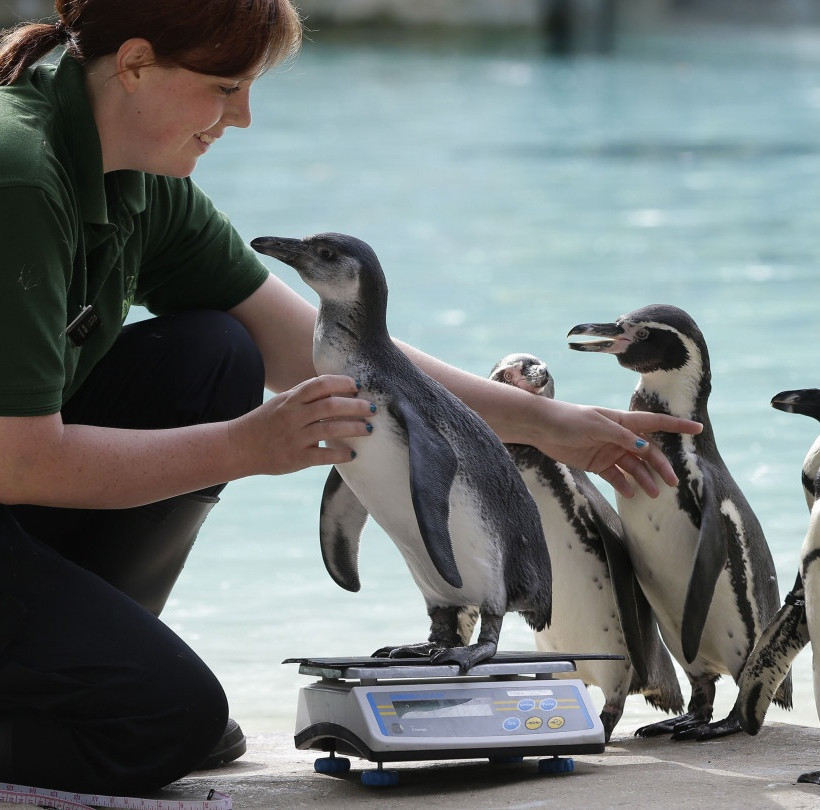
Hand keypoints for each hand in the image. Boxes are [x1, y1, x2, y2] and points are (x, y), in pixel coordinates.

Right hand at [230, 375, 374, 475]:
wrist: (239, 446)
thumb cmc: (266, 422)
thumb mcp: (282, 402)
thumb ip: (305, 396)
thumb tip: (337, 389)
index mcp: (291, 399)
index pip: (320, 384)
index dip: (341, 382)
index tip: (357, 384)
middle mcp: (293, 416)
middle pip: (330, 405)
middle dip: (355, 405)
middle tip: (373, 408)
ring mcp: (295, 437)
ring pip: (330, 428)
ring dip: (354, 428)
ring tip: (368, 429)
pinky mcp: (296, 458)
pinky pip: (324, 455)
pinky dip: (341, 454)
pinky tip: (352, 454)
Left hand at [532, 400, 702, 497]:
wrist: (542, 428)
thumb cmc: (569, 419)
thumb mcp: (597, 425)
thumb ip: (622, 437)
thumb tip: (646, 448)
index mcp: (622, 421)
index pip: (655, 422)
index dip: (676, 425)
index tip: (698, 427)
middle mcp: (619, 436)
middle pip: (647, 452)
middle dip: (661, 466)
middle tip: (672, 482)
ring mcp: (609, 450)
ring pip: (634, 466)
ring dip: (644, 479)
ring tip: (653, 494)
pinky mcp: (597, 463)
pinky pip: (616, 476)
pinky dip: (624, 484)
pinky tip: (630, 493)